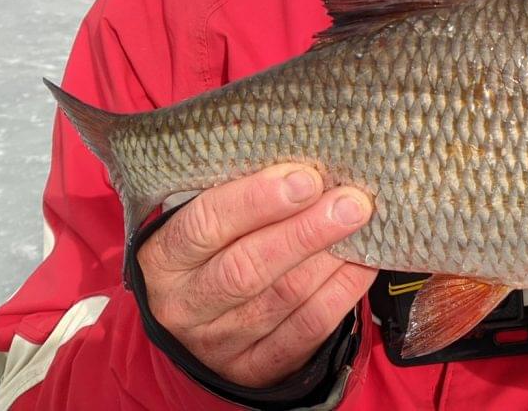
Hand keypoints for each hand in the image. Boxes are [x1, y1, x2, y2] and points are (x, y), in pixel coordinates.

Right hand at [137, 163, 377, 387]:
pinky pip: (307, 329)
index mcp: (164, 258)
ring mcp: (218, 343)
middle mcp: (185, 305)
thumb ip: (241, 192)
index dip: (255, 200)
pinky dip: (342, 292)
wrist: (199, 324)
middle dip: (304, 231)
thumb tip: (305, 159)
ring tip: (361, 224)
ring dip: (329, 259)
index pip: (204, 225)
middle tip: (350, 201)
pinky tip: (364, 262)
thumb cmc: (212, 249)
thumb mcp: (204, 218)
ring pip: (282, 298)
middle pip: (246, 268)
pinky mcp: (254, 368)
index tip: (304, 177)